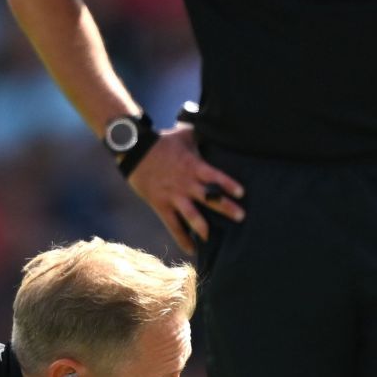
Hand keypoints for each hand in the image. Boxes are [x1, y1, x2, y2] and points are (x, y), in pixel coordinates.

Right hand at [125, 125, 245, 254]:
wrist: (135, 150)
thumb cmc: (163, 141)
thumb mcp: (185, 134)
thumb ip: (202, 135)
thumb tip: (218, 126)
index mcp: (193, 166)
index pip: (214, 176)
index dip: (228, 184)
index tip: (242, 193)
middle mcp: (185, 183)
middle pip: (208, 197)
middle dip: (225, 207)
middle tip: (241, 217)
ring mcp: (173, 196)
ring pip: (191, 215)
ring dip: (203, 228)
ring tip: (213, 238)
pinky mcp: (161, 205)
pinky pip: (173, 225)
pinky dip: (182, 238)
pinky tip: (192, 250)